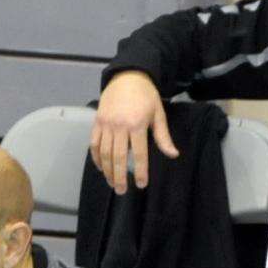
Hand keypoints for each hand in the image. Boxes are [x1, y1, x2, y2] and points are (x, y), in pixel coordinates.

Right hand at [91, 71, 177, 193]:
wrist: (127, 76)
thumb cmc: (146, 96)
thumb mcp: (158, 114)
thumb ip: (163, 136)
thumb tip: (173, 155)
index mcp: (137, 125)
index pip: (139, 154)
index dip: (140, 171)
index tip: (141, 184)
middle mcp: (119, 126)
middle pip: (118, 157)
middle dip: (119, 176)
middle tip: (122, 190)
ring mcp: (106, 124)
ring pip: (104, 152)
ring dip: (107, 170)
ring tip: (112, 183)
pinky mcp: (97, 121)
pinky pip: (94, 143)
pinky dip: (96, 157)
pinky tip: (101, 167)